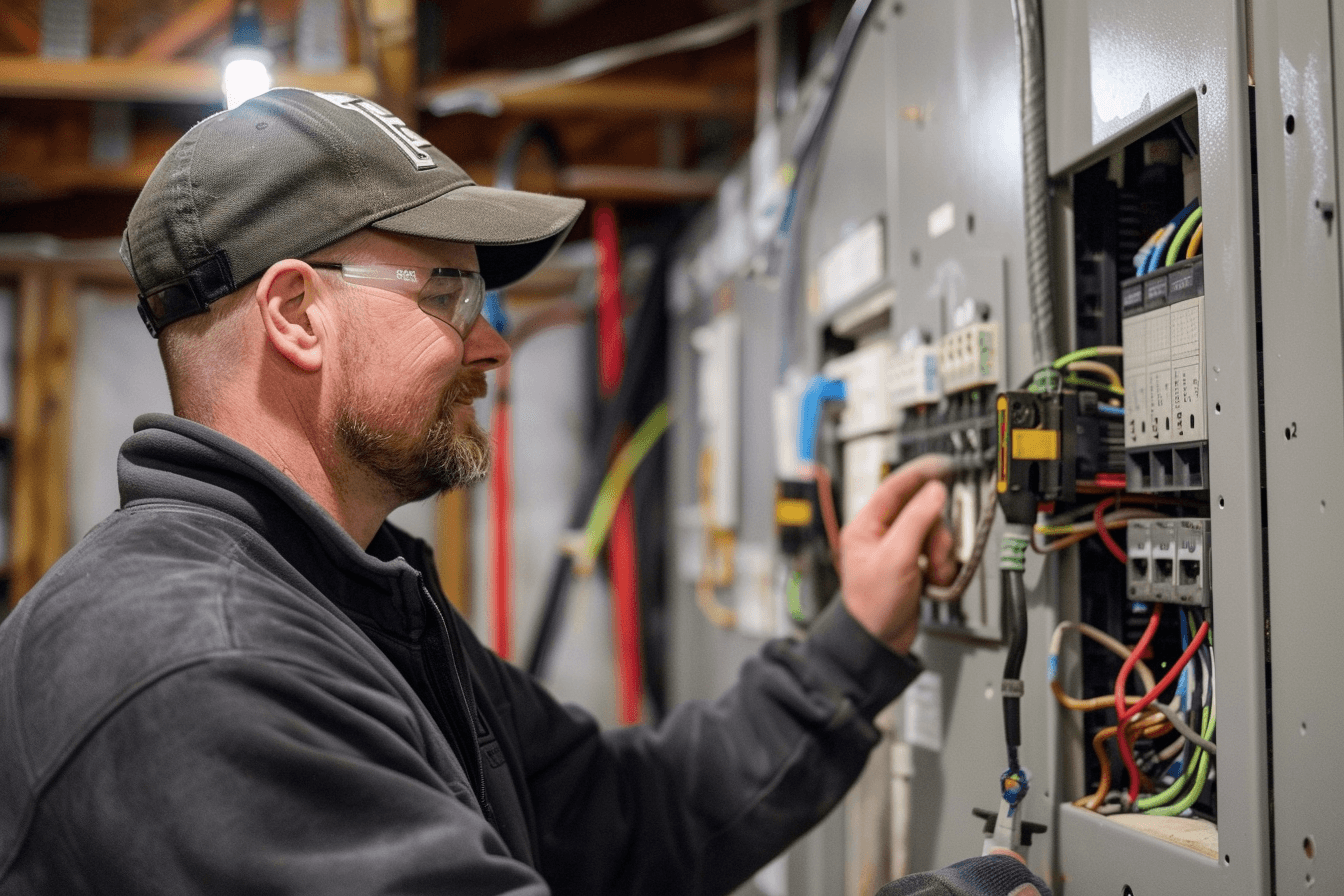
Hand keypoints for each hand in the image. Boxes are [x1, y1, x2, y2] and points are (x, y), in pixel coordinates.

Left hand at [839, 454, 956, 653]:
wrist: (878, 642)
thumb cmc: (872, 605)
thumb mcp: (896, 557)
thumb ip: (916, 520)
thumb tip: (933, 492)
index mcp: (866, 526)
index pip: (894, 487)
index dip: (919, 474)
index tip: (941, 465)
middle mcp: (882, 535)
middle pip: (922, 512)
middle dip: (935, 534)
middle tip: (933, 553)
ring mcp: (899, 551)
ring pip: (934, 534)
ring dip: (941, 554)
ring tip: (934, 574)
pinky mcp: (914, 567)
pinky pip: (937, 554)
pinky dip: (942, 567)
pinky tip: (934, 582)